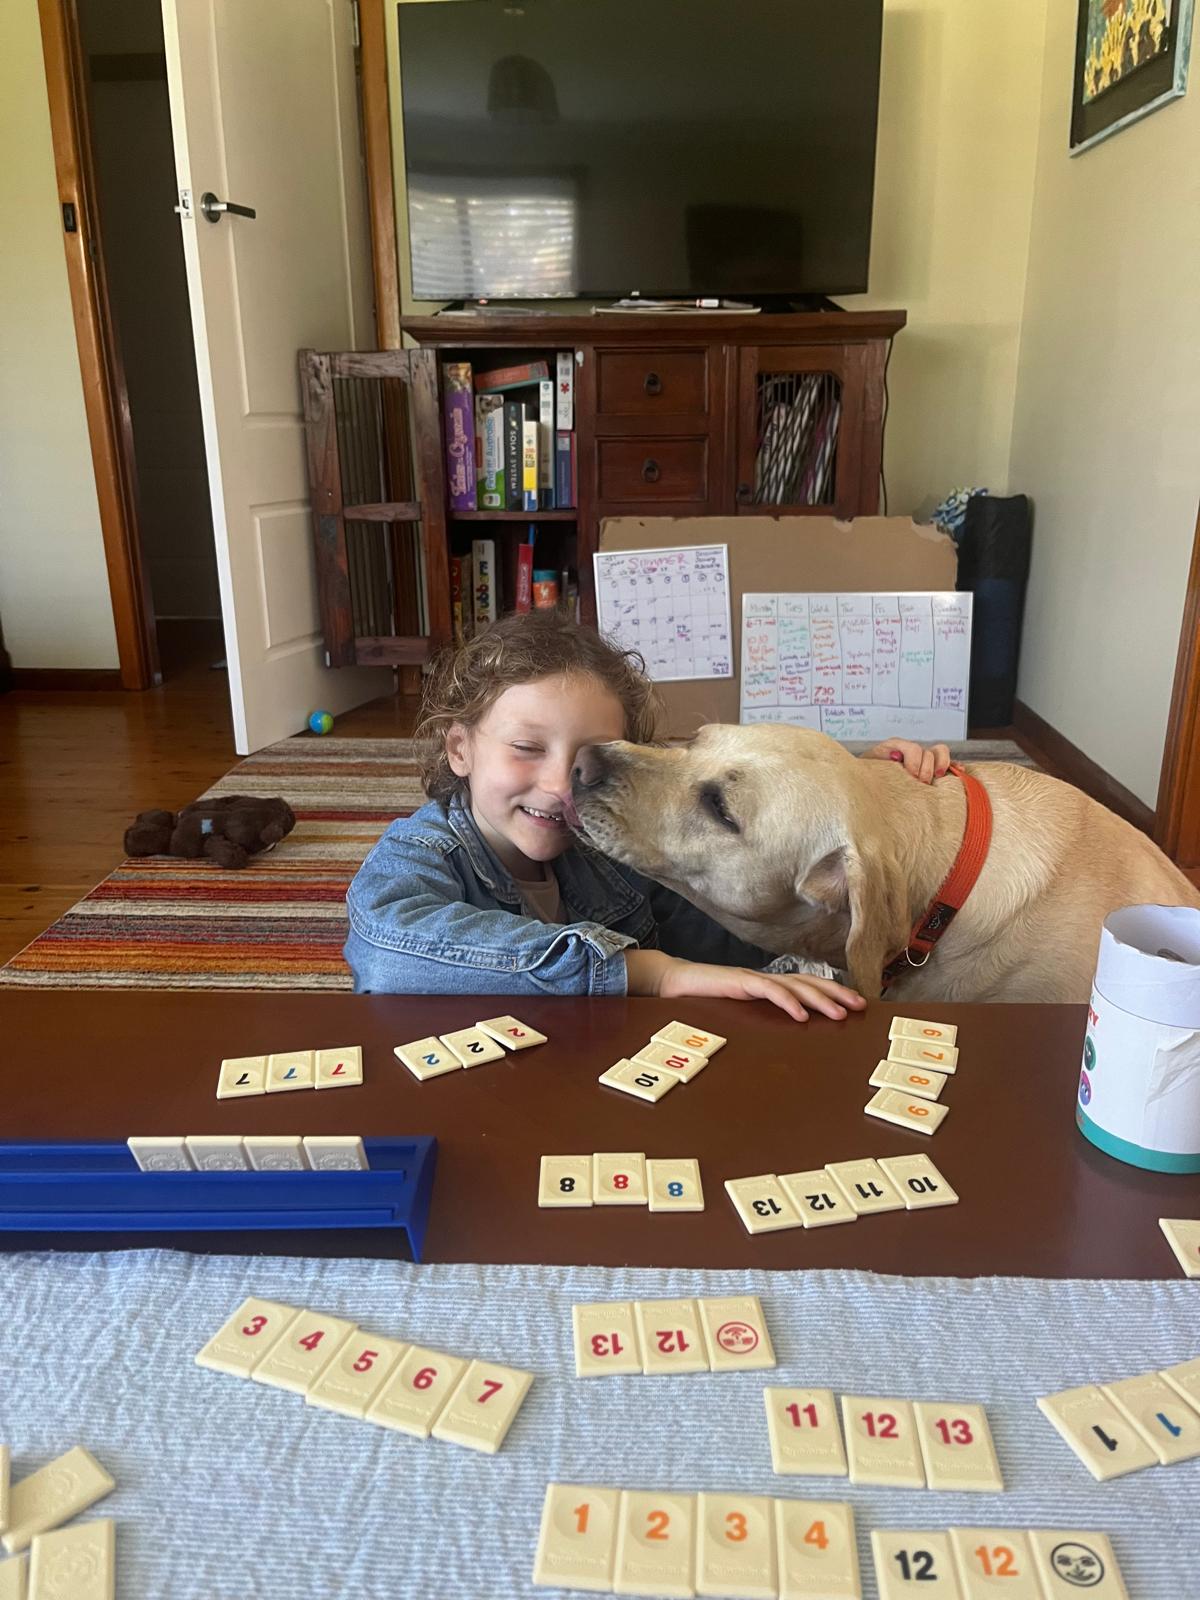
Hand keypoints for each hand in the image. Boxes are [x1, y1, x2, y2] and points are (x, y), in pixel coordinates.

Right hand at [627, 949, 864, 1020]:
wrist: (673, 982)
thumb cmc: (706, 999)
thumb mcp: (740, 1010)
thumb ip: (761, 1015)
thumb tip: (788, 1030)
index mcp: (768, 984)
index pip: (807, 984)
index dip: (832, 992)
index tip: (856, 1005)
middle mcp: (765, 978)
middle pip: (808, 982)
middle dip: (836, 994)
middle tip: (859, 1007)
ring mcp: (753, 978)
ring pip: (794, 985)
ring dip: (819, 999)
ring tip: (839, 1013)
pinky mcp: (738, 981)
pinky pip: (768, 989)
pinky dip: (786, 1000)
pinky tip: (800, 1014)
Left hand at [863, 737, 950, 784]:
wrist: (867, 784)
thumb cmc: (868, 775)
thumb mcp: (868, 766)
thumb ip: (879, 759)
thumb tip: (896, 756)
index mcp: (896, 746)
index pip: (913, 748)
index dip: (914, 762)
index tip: (911, 777)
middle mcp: (911, 750)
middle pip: (929, 752)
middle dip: (927, 769)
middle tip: (921, 783)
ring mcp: (922, 758)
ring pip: (940, 752)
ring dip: (942, 764)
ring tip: (937, 778)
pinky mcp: (931, 769)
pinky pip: (948, 763)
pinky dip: (954, 766)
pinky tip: (957, 773)